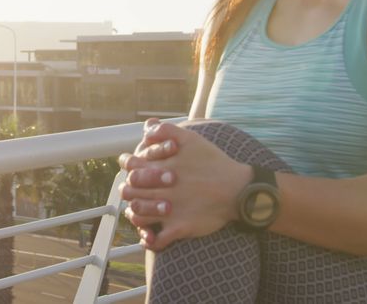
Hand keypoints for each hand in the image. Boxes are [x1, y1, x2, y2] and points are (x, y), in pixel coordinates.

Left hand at [118, 120, 251, 250]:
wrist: (238, 189)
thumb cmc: (214, 162)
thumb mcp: (192, 139)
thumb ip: (167, 131)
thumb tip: (147, 127)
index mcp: (162, 168)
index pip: (131, 167)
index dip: (127, 166)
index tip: (129, 166)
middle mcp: (162, 189)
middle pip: (130, 192)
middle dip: (128, 190)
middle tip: (130, 190)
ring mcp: (170, 210)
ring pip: (138, 215)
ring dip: (135, 214)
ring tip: (136, 212)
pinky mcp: (180, 227)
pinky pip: (158, 240)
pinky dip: (150, 240)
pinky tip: (150, 237)